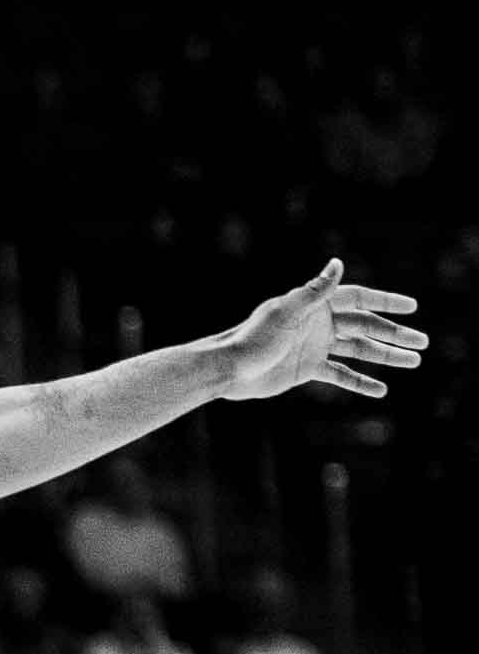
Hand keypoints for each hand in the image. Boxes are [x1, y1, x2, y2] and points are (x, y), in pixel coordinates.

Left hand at [220, 259, 427, 400]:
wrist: (231, 369)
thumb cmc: (255, 337)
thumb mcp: (287, 312)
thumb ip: (314, 291)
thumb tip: (337, 263)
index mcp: (314, 305)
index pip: (357, 298)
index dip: (385, 302)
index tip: (412, 307)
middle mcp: (317, 323)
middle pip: (364, 326)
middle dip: (393, 333)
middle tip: (423, 342)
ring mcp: (314, 346)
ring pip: (358, 350)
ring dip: (385, 356)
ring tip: (414, 362)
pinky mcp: (307, 368)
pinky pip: (341, 374)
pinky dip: (360, 382)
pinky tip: (381, 390)